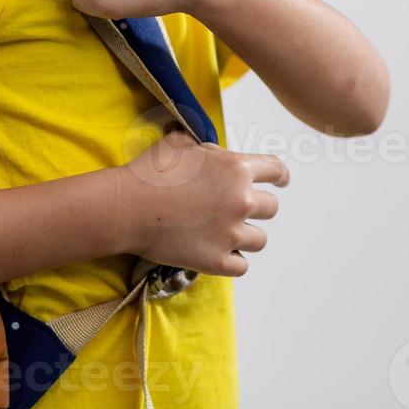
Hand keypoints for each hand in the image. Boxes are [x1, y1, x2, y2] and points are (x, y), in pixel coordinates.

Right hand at [115, 128, 288, 277]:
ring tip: (226, 233)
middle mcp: (241, 200)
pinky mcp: (216, 260)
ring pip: (260, 240)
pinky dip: (233, 260)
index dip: (280, 176)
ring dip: (246, 236)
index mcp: (236, 168)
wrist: (127, 207)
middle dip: (257, 207)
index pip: (276, 170)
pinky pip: (241, 265)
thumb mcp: (178, 143)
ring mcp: (231, 233)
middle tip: (237, 209)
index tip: (281, 182)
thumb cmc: (150, 172)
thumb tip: (206, 148)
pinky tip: (219, 252)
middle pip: (270, 208)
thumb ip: (202, 146)